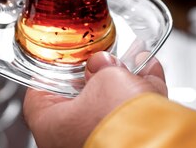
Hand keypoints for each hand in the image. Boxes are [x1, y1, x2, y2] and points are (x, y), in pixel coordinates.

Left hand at [23, 52, 167, 147]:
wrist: (156, 141)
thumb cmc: (116, 119)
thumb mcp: (104, 74)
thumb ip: (100, 64)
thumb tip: (102, 62)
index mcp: (52, 128)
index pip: (39, 95)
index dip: (49, 72)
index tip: (58, 59)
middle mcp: (73, 140)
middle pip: (79, 100)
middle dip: (94, 75)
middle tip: (100, 58)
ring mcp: (102, 142)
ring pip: (110, 106)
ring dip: (122, 80)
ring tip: (130, 59)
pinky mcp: (131, 140)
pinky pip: (135, 111)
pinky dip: (142, 90)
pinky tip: (149, 69)